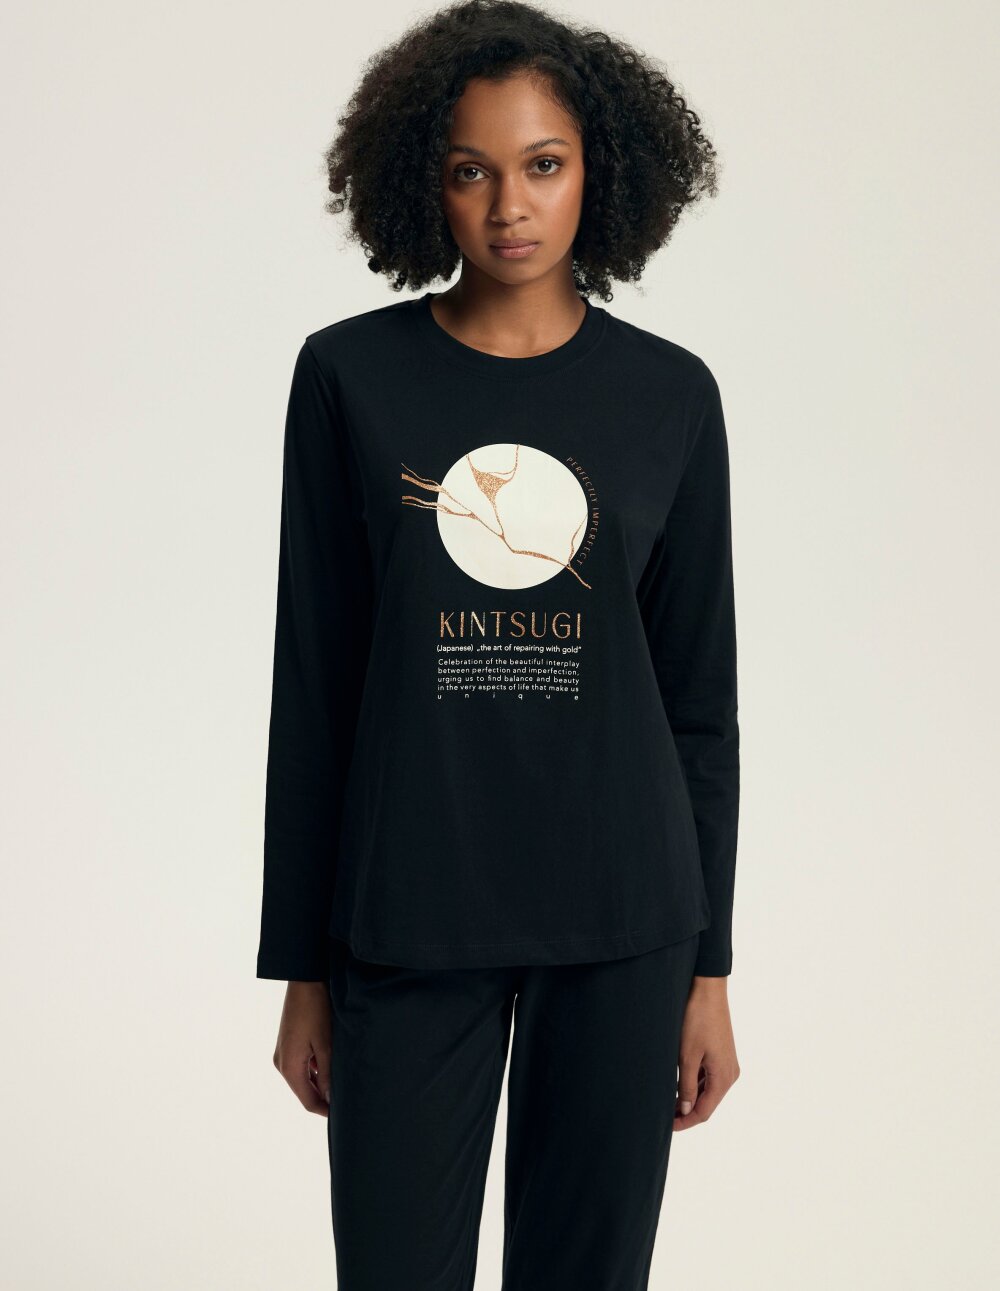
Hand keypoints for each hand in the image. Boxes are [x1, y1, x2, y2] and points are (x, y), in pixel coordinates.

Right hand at [272, 980, 331, 1115]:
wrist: (304, 978)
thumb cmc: (315, 1009)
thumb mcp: (325, 1044)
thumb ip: (327, 1074)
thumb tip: (331, 1099)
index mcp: (289, 1066)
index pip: (308, 1101)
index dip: (326, 1111)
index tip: (344, 1117)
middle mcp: (282, 1063)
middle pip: (305, 1091)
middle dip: (324, 1098)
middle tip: (348, 1101)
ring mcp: (284, 1052)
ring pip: (304, 1078)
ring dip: (321, 1083)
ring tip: (344, 1084)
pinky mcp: (289, 1043)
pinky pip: (303, 1065)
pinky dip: (317, 1069)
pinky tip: (333, 1065)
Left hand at [673, 976, 739, 1129]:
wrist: (708, 990)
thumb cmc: (697, 1020)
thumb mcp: (687, 1056)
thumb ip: (687, 1086)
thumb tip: (686, 1110)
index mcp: (724, 1077)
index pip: (703, 1111)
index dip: (685, 1121)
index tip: (666, 1125)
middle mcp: (730, 1073)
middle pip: (707, 1104)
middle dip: (687, 1112)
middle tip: (664, 1116)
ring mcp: (727, 1063)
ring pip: (708, 1091)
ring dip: (690, 1098)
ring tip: (668, 1102)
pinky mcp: (722, 1054)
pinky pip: (709, 1077)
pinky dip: (695, 1084)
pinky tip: (679, 1084)